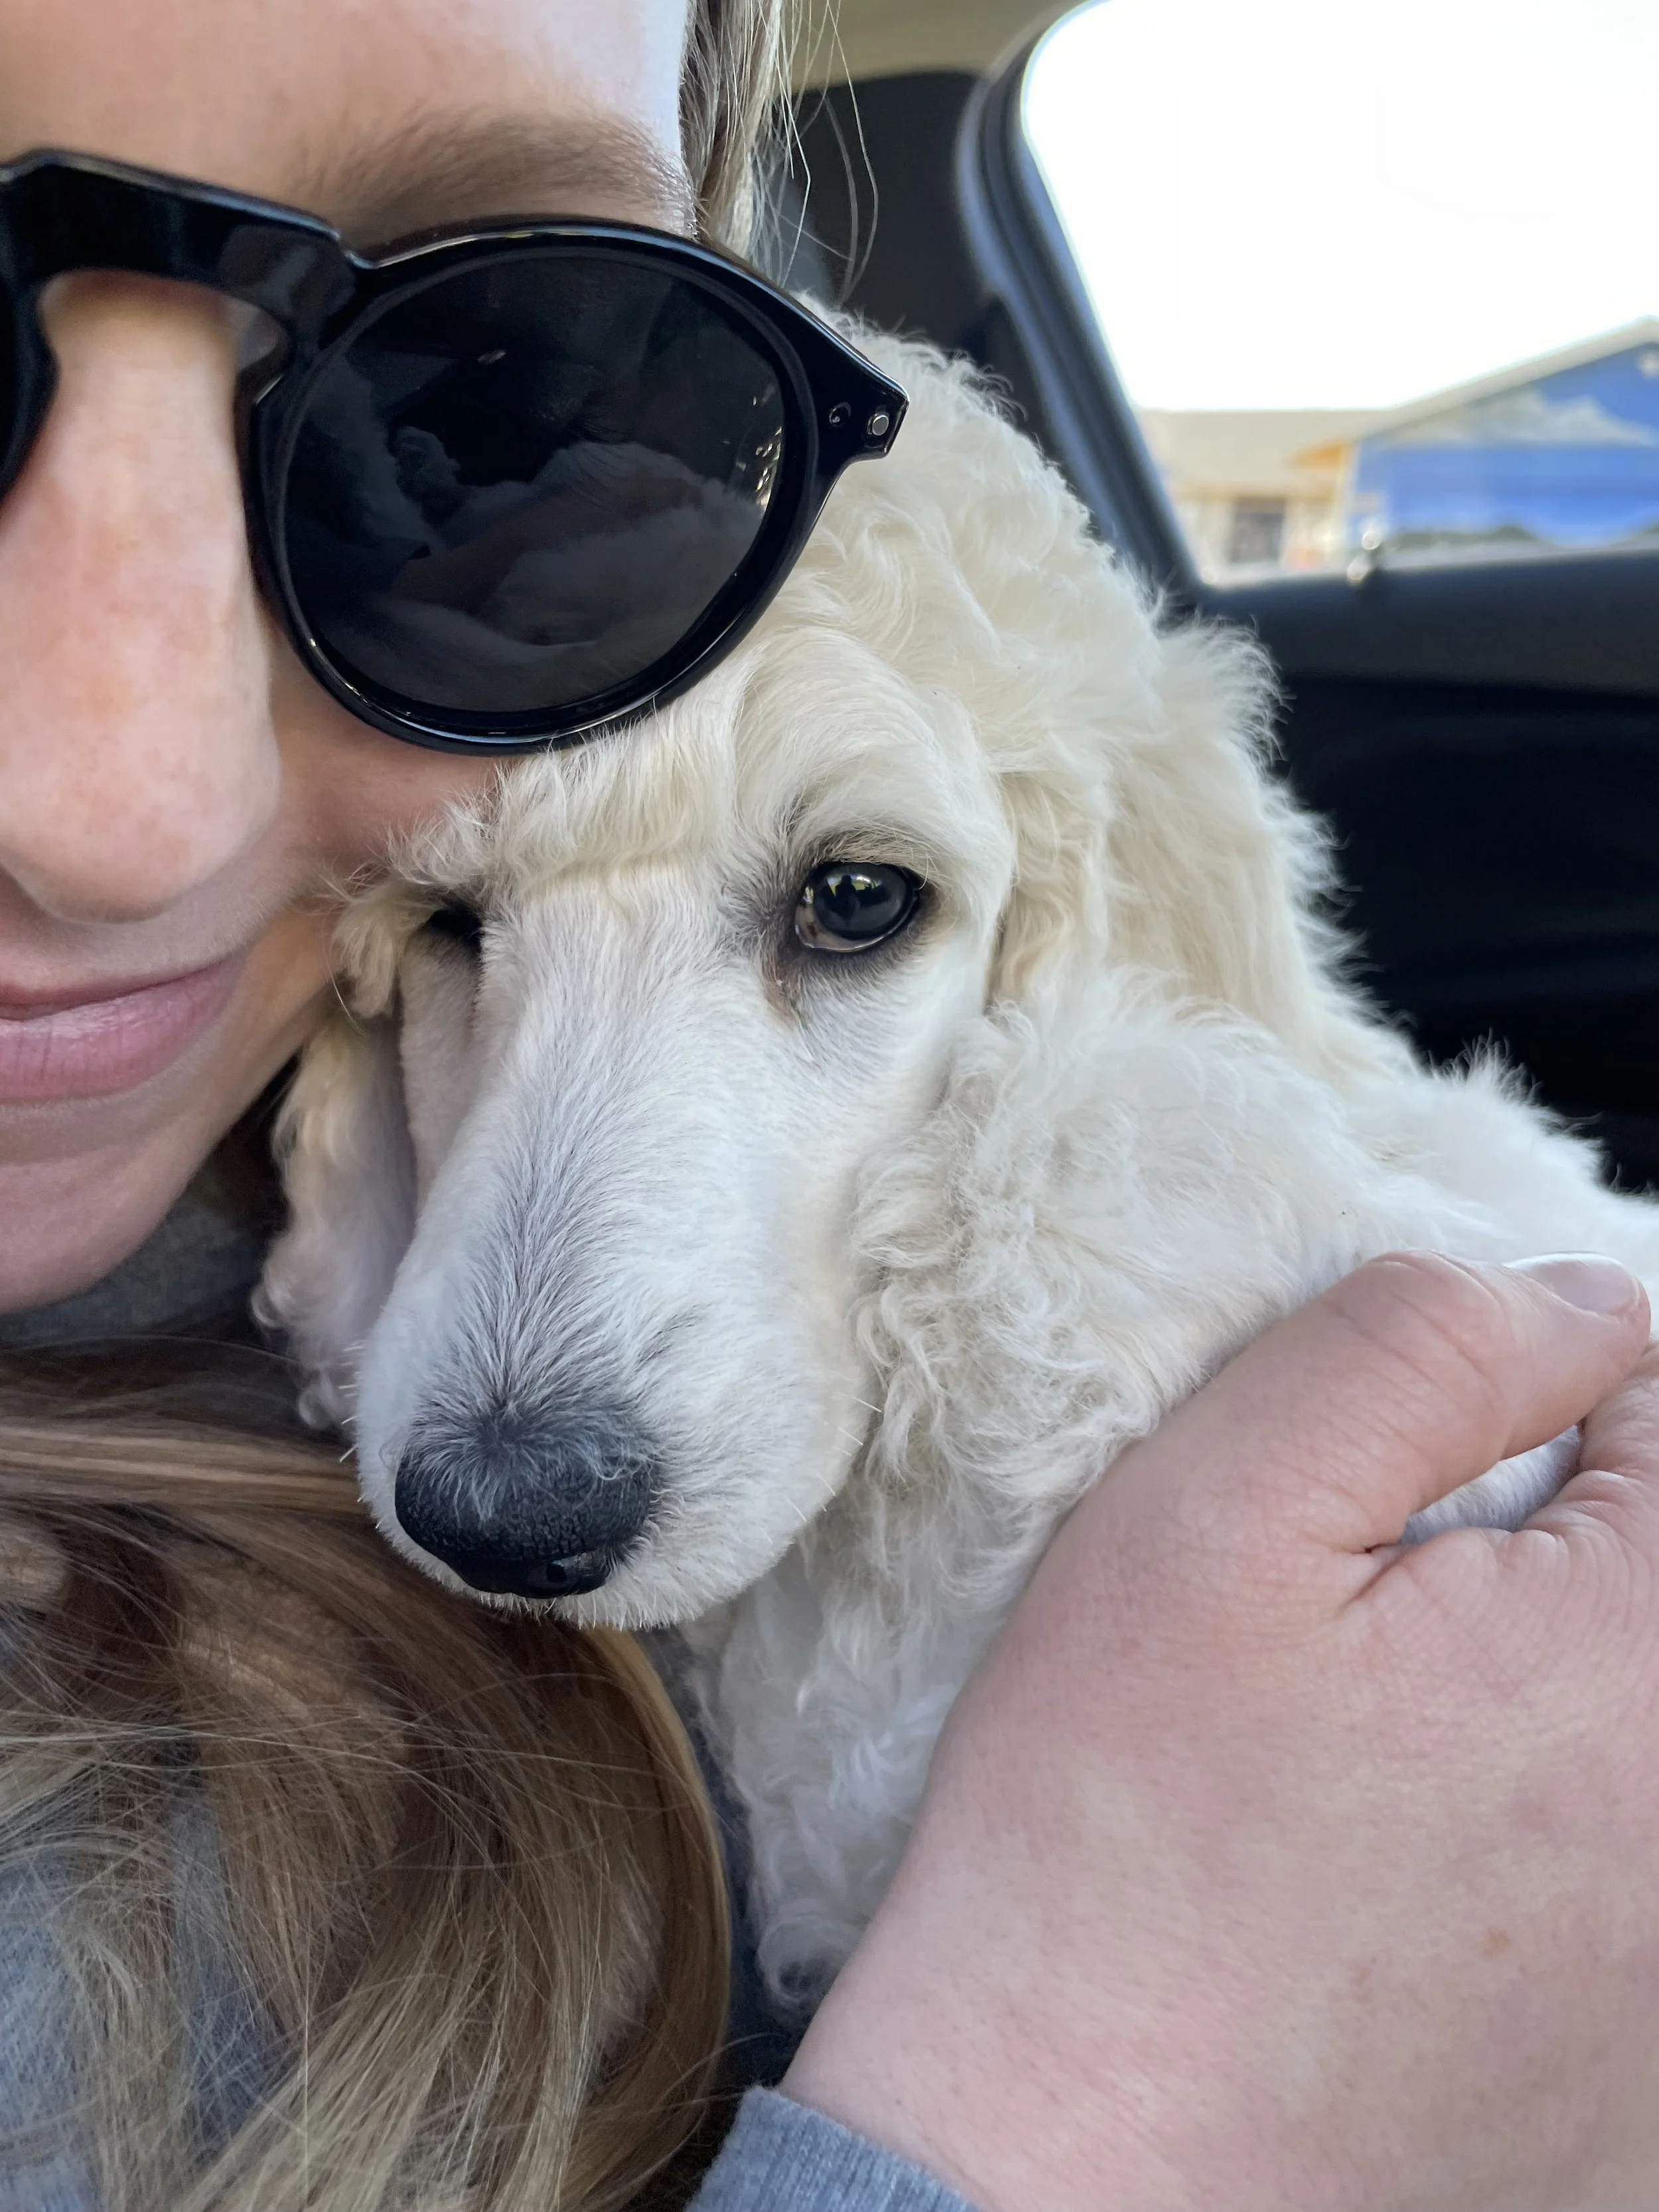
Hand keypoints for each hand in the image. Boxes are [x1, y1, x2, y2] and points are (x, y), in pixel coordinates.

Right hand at [785, 1252, 1658, 2211]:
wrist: (1069, 2186)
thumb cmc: (1115, 1847)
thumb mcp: (1211, 1519)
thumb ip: (1419, 1352)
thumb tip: (1582, 1305)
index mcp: (1647, 1665)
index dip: (1520, 1394)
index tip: (1391, 1477)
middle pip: (1649, 1573)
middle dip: (1542, 1536)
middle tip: (1372, 1606)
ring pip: (1624, 1711)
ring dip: (1534, 1676)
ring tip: (1374, 1753)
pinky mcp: (1641, 2085)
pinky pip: (1609, 1865)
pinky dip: (1536, 1825)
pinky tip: (1402, 1877)